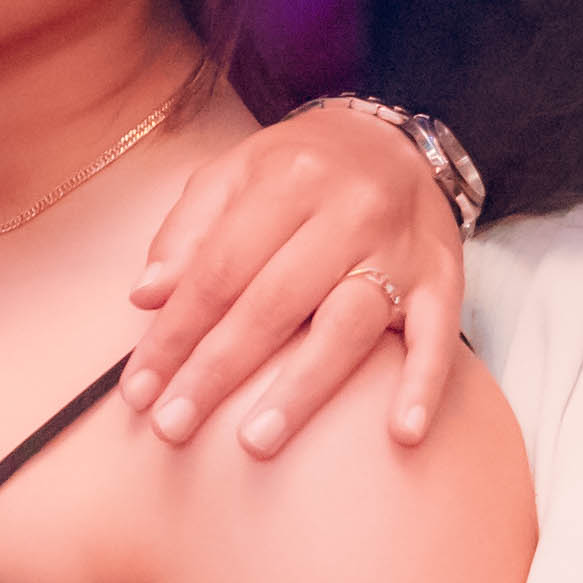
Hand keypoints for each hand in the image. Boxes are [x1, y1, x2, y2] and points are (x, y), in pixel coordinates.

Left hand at [124, 103, 468, 456]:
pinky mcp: (444, 278)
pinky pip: (438, 336)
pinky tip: (403, 434)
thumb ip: (187, 233)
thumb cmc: (300, 170)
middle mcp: (348, 211)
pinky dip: (423, 384)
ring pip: (347, 324)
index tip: (138, 391)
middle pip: (273, 302)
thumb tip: (145, 297)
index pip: (219, 269)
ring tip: (256, 442)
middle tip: (174, 426)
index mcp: (287, 181)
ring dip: (301, 389)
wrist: (396, 140)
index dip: (174, 333)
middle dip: (217, 370)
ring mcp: (399, 248)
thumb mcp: (234, 175)